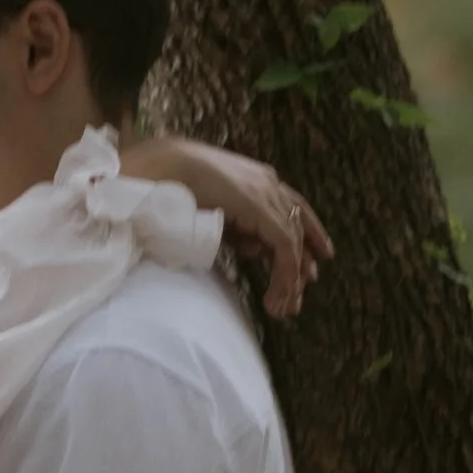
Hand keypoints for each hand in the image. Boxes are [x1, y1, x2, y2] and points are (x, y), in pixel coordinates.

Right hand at [116, 134, 332, 320]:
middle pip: (298, 224)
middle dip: (301, 261)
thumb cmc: (177, 186)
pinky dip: (285, 273)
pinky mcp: (260, 208)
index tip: (309, 265)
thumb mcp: (215, 213)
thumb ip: (237, 229)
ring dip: (291, 276)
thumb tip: (256, 250)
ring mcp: (266, 192)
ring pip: (293, 240)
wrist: (163, 167)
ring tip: (285, 305)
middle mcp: (267, 183)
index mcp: (257, 181)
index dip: (306, 236)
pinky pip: (284, 245)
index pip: (292, 209)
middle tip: (301, 291)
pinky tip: (278, 295)